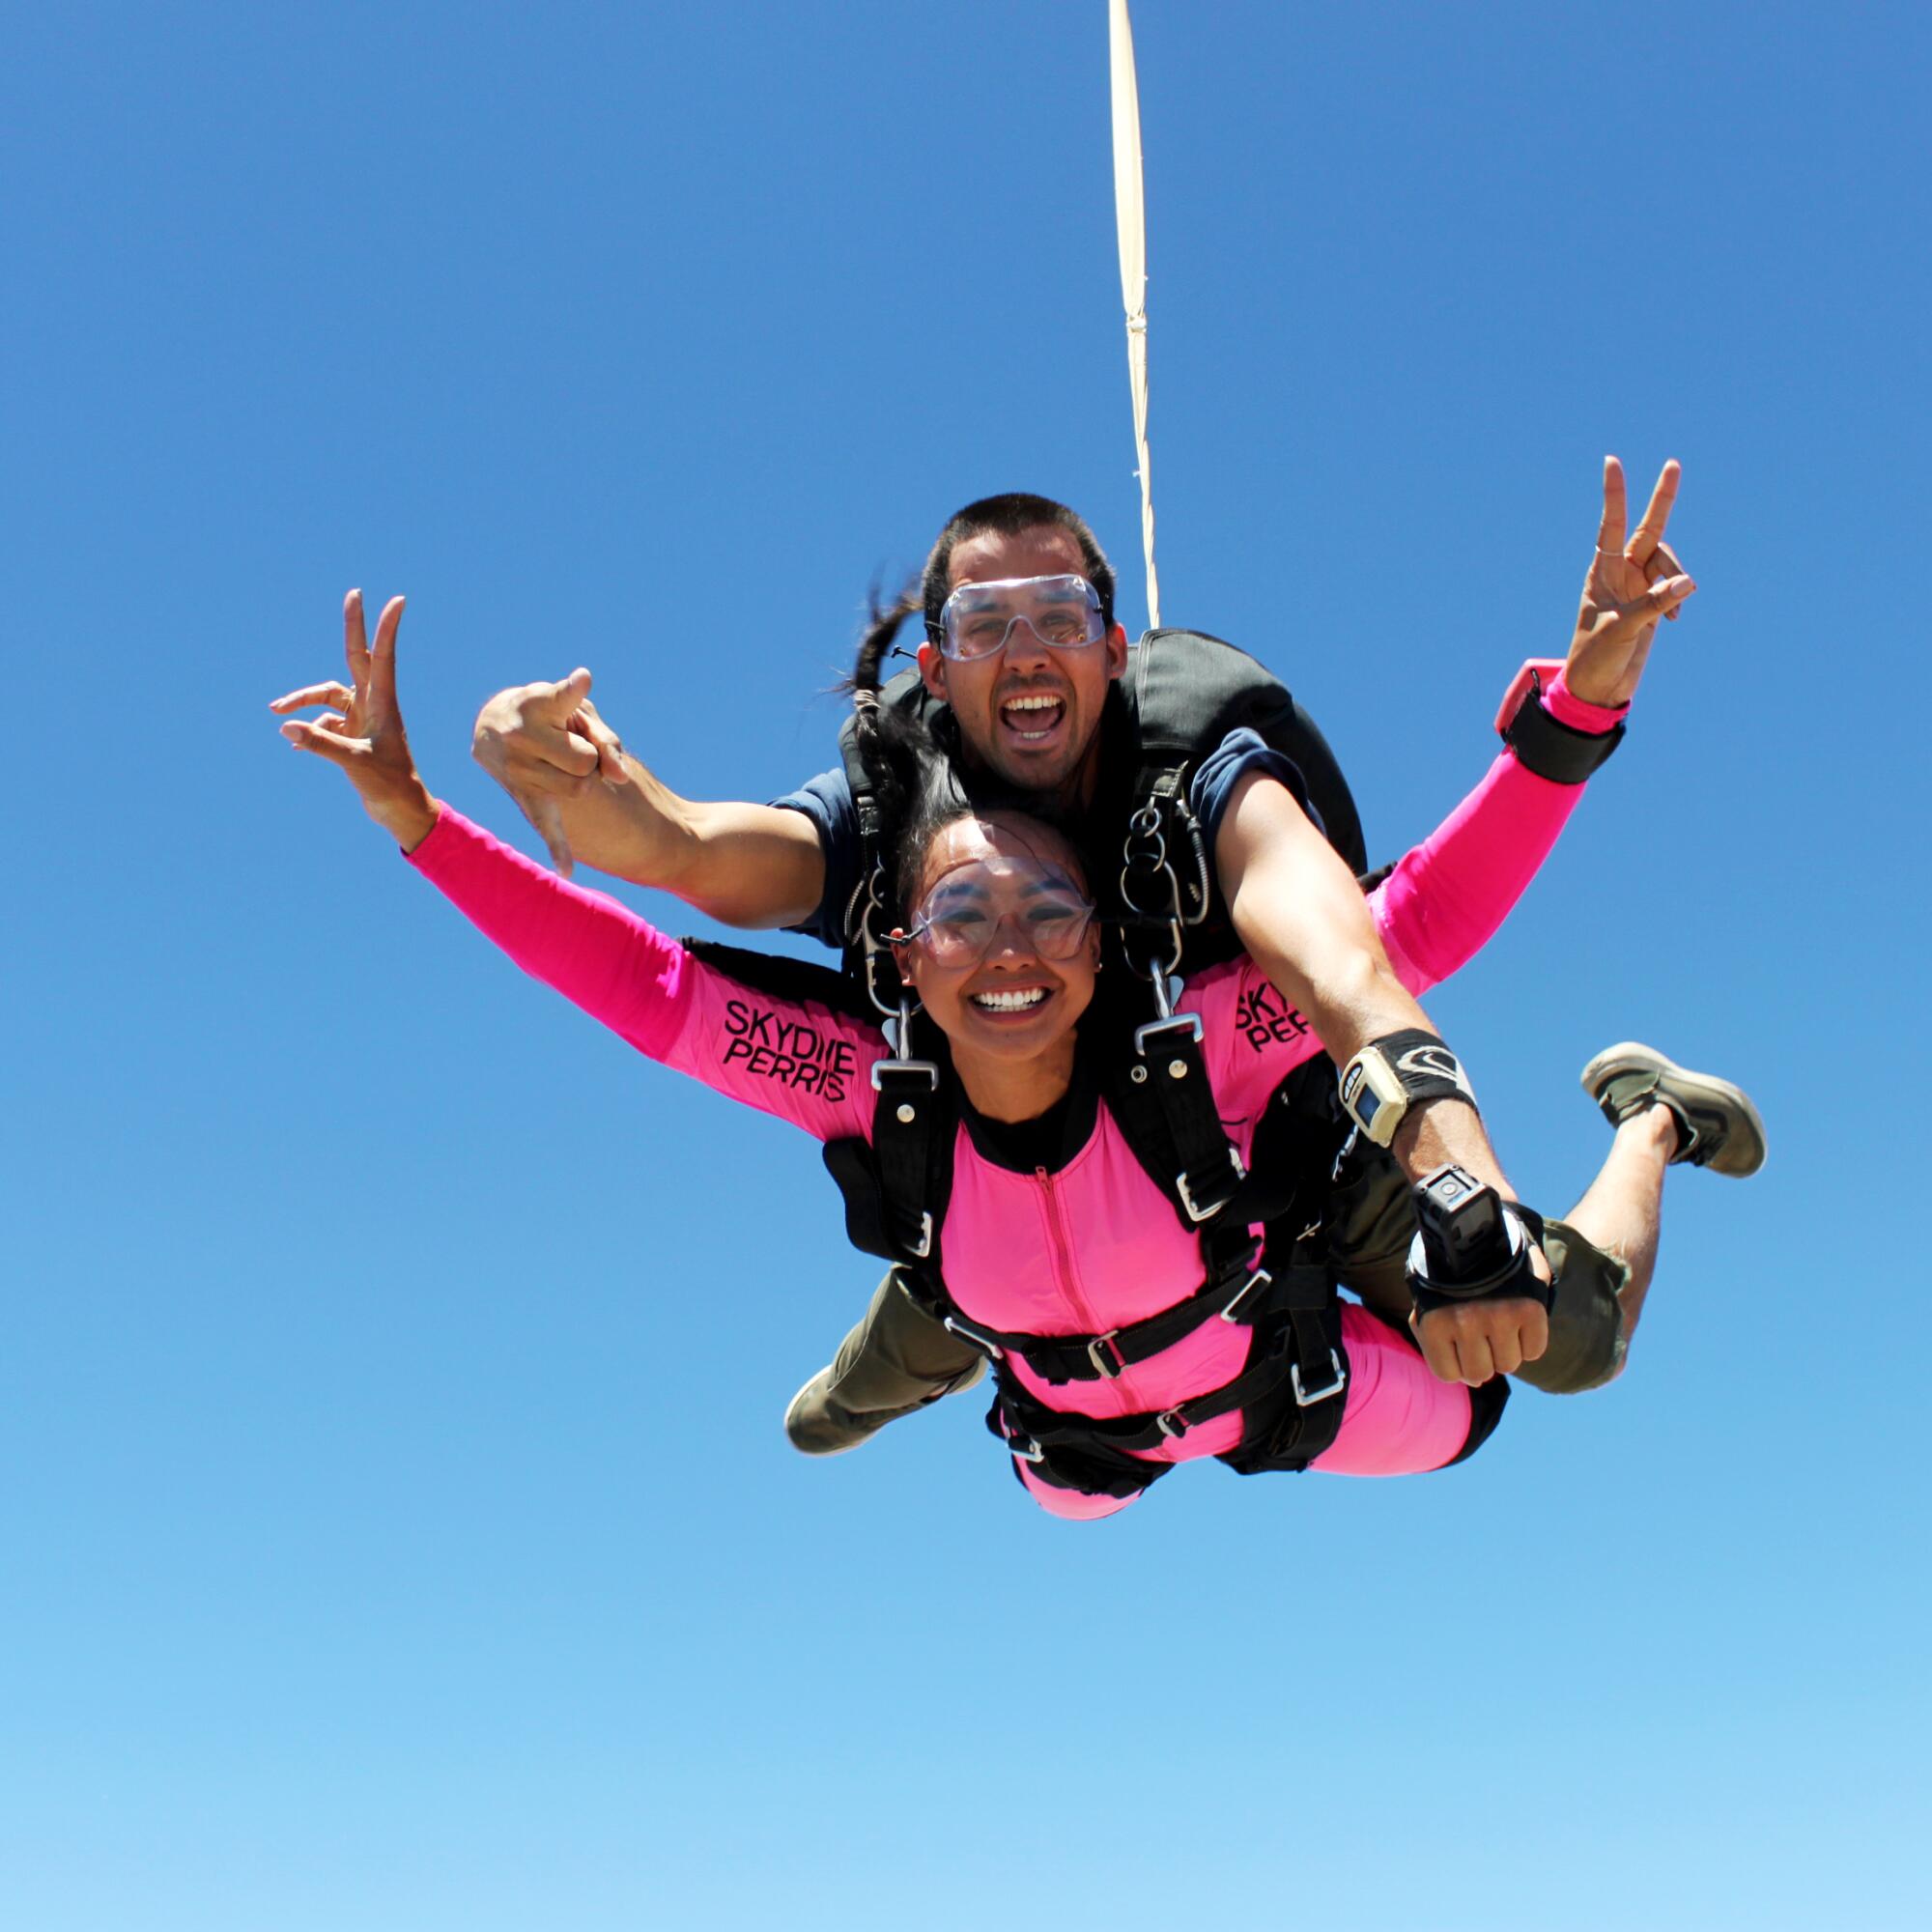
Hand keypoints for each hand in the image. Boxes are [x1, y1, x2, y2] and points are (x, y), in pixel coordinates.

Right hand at [270, 590, 438, 849]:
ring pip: (327, 696)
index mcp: (383, 704)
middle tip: (354, 593)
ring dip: (303, 701)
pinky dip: (309, 729)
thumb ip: (320, 744)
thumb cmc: (388, 785)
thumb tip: (286, 726)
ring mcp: (362, 718)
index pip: (382, 658)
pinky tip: (294, 742)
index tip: (396, 600)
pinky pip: (324, 723)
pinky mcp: (353, 735)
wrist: (399, 811)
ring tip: (275, 713)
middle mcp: (373, 705)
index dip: (386, 628)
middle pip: (357, 657)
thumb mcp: (353, 763)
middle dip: (354, 627)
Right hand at [471, 669, 628, 875]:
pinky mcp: (525, 797)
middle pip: (585, 758)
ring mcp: (519, 769)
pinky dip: (557, 848)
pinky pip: (545, 825)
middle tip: (568, 741)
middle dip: (589, 753)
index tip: (582, 680)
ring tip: (558, 760)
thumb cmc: (546, 714)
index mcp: (537, 705)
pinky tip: (566, 871)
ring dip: (583, 777)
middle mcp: (521, 735)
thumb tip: (623, 778)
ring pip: (581, 787)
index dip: (574, 692)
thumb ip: (606, 738)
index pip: (564, 701)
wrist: (492, 726)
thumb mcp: (575, 712)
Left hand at [1413, 1274, 1551, 1385]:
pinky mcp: (1530, 1309)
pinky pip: (1534, 1350)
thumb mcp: (1427, 1304)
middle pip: (1480, 1375)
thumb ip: (1437, 1344)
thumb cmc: (1448, 1277)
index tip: (1458, 1345)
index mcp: (1434, 1322)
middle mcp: (1466, 1321)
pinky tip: (1518, 1318)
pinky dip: (1529, 1340)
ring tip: (1498, 1322)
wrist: (1479, 1231)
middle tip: (1481, 1333)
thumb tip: (1472, 1383)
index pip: (1448, 1374)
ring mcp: (1500, 1316)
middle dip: (1481, 1359)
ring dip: (1505, 1350)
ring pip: (1508, 1366)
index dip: (1455, 1364)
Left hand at [1563, 456, 1697, 708]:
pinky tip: (1672, 622)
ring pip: (1670, 562)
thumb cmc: (1596, 657)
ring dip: (1676, 579)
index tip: (1612, 461)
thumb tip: (1689, 581)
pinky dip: (1679, 599)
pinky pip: (1676, 585)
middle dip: (1662, 499)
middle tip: (1673, 463)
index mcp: (1602, 571)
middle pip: (1649, 529)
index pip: (1611, 524)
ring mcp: (1640, 584)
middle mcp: (1621, 571)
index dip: (1614, 494)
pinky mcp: (1654, 601)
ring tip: (1672, 613)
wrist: (1600, 687)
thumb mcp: (1622, 629)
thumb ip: (1654, 603)